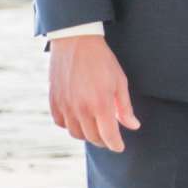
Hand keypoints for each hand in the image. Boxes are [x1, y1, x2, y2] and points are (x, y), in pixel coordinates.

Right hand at [49, 32, 139, 150]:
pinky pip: (61, 123)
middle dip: (104, 140)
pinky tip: (78, 118)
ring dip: (87, 134)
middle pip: (93, 138)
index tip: (120, 147)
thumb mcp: (119, 80)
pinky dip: (70, 125)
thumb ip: (125, 107)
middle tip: (109, 135)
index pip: (109, 136)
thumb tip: (133, 126)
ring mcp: (65, 106)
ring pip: (76, 133)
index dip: (116, 145)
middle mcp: (81, 108)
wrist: (75, 41)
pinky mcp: (54, 101)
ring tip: (94, 126)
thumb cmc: (101, 60)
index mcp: (101, 104)